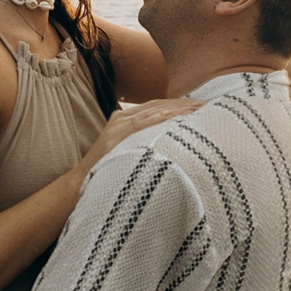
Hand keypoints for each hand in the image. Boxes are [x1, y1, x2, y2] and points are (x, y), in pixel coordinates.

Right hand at [78, 97, 199, 173]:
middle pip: (160, 105)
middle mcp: (122, 118)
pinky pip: (142, 123)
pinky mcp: (116, 136)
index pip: (159, 107)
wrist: (79, 187)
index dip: (182, 104)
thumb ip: (143, 143)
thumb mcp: (128, 152)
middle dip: (186, 104)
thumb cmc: (107, 174)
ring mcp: (118, 126)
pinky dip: (161, 117)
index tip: (204, 105)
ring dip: (180, 109)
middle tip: (211, 103)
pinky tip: (177, 115)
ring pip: (154, 110)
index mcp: (125, 120)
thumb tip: (170, 145)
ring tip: (202, 108)